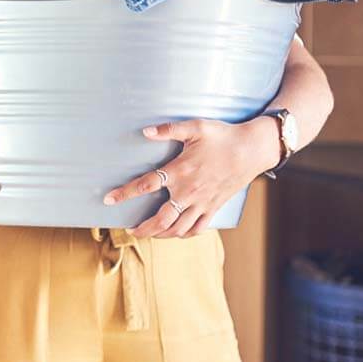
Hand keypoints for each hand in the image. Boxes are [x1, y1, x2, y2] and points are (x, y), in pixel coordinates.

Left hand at [103, 117, 280, 238]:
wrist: (253, 149)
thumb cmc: (223, 136)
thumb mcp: (195, 127)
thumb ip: (168, 130)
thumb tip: (144, 131)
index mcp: (180, 171)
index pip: (146, 185)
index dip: (125, 193)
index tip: (109, 200)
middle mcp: (189, 191)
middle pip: (161, 219)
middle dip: (143, 228)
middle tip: (130, 230)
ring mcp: (202, 202)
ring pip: (178, 228)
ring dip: (160, 234)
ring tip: (148, 234)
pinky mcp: (214, 207)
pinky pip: (197, 228)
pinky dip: (184, 234)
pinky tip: (176, 233)